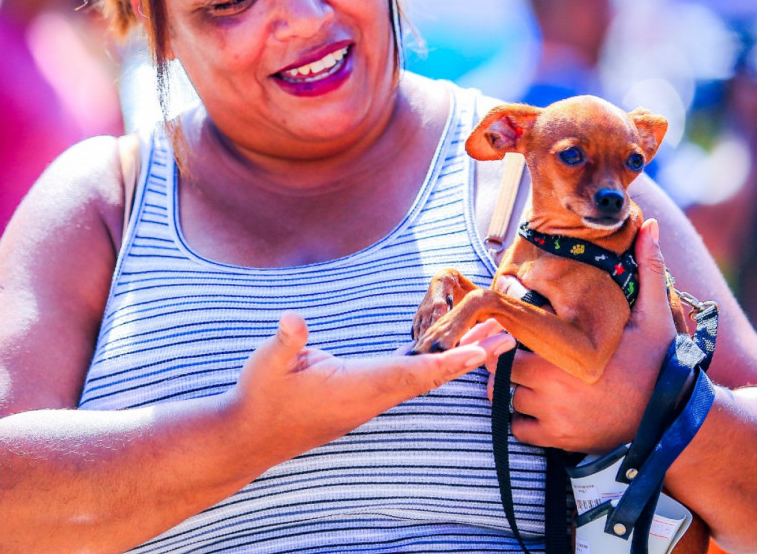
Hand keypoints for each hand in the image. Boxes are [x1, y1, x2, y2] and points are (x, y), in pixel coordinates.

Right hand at [230, 312, 515, 457]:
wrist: (251, 435)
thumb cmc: (260, 397)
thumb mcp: (267, 363)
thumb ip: (286, 341)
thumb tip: (293, 321)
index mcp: (355, 387)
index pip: (409, 373)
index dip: (445, 362)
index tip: (479, 353)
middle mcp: (370, 396)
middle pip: (429, 376)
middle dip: (468, 357)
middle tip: (506, 338)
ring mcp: (368, 399)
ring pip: (421, 378)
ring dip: (455, 359)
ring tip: (487, 343)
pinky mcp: (361, 396)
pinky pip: (406, 379)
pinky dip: (431, 364)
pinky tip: (444, 352)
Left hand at [485, 219, 676, 452]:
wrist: (675, 420)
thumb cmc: (661, 364)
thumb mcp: (655, 315)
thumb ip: (647, 268)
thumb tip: (650, 224)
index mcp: (567, 351)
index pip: (510, 336)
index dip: (508, 331)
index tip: (518, 328)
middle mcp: (553, 385)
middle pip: (501, 368)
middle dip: (505, 359)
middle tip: (521, 352)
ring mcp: (554, 415)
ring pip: (505, 399)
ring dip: (512, 389)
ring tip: (533, 377)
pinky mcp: (558, 440)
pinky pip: (518, 429)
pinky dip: (522, 420)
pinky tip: (541, 405)